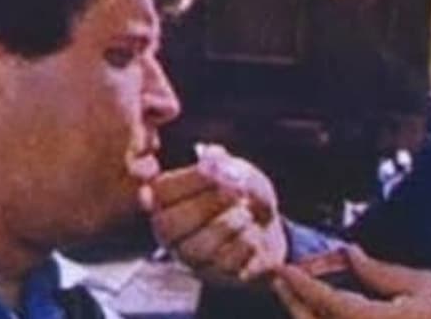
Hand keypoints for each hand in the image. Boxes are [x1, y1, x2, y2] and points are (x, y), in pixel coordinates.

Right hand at [145, 143, 287, 284]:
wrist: (268, 227)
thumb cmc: (242, 196)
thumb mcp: (237, 172)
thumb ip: (225, 164)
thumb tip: (211, 155)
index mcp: (167, 201)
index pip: (162, 192)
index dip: (190, 179)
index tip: (217, 167)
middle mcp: (171, 233)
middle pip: (172, 224)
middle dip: (206, 203)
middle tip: (234, 192)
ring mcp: (191, 257)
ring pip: (196, 247)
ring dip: (227, 225)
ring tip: (245, 214)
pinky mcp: (215, 275)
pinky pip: (224, 264)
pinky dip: (244, 245)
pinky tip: (253, 235)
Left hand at [272, 247, 430, 318]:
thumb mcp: (427, 285)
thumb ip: (382, 273)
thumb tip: (351, 254)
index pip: (329, 304)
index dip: (302, 285)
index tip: (284, 269)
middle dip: (296, 303)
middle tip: (285, 279)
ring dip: (307, 316)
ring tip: (299, 295)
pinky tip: (324, 312)